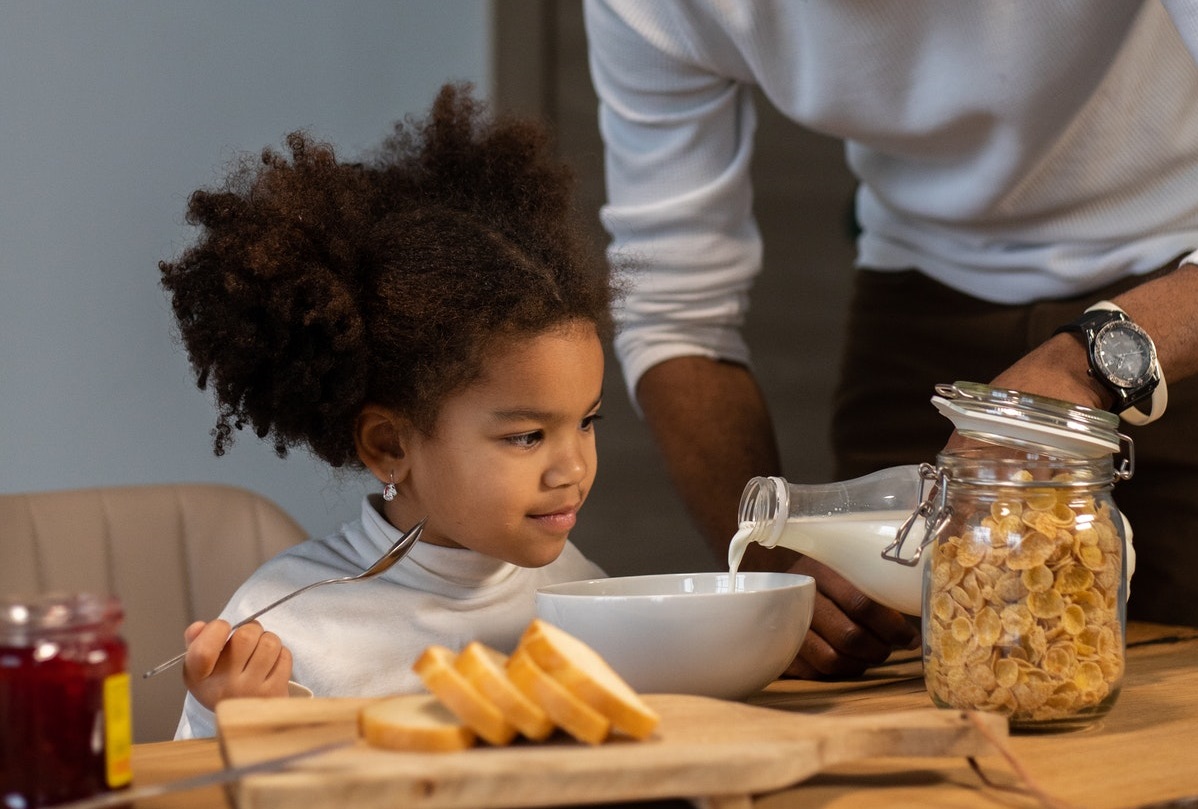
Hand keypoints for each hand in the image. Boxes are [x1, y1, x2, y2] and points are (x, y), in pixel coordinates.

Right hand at [181, 619, 292, 710]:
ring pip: (270, 643)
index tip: (224, 628)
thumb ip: (197, 640)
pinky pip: (285, 656)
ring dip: (268, 639)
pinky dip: (280, 653)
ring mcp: (250, 692)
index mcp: (198, 677)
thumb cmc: (220, 681)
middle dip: (251, 628)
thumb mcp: (200, 664)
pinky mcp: (274, 694)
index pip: (204, 651)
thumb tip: (200, 627)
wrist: (241, 717)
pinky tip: (271, 663)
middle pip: (246, 636)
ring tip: (261, 649)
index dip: (217, 629)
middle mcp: (223, 687)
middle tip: (250, 637)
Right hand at [781, 557, 919, 678]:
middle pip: (848, 635)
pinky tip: (846, 661)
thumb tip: (915, 631)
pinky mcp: (778, 647)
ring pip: (830, 659)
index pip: (862, 604)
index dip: (891, 627)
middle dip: (877, 649)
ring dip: (858, 664)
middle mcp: (800, 596)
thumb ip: (875, 592)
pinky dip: (835, 672)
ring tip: (868, 656)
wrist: (771, 585)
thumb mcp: (847, 573)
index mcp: (822, 570)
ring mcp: (784, 624)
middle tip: (887, 649)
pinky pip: (813, 672)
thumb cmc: (827, 581)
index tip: (909, 638)